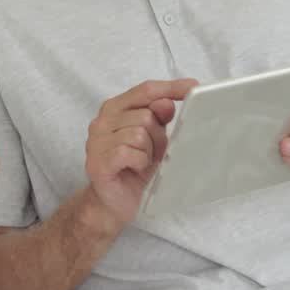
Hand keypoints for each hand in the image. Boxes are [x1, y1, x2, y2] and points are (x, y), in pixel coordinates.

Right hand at [85, 79, 197, 225]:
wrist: (116, 203)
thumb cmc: (136, 168)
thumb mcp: (155, 139)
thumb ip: (160, 118)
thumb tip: (167, 102)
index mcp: (116, 108)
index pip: (146, 90)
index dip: (171, 88)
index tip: (194, 87)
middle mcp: (102, 121)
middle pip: (145, 115)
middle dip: (157, 137)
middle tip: (152, 153)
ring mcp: (96, 141)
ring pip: (138, 134)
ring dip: (148, 152)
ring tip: (142, 162)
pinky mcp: (97, 162)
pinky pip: (127, 152)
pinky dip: (139, 162)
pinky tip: (135, 169)